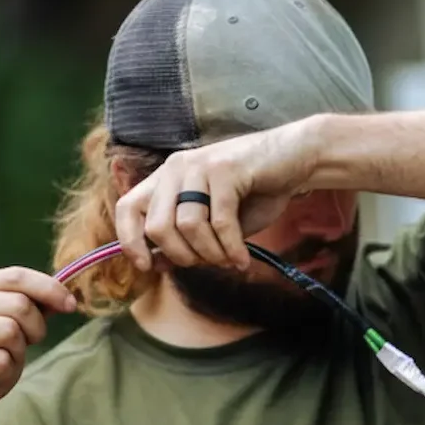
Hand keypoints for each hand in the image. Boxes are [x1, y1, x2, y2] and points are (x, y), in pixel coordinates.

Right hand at [0, 267, 75, 424]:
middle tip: (19, 350)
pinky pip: (0, 361)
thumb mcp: (12, 332)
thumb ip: (33, 309)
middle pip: (19, 304)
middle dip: (34, 330)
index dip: (48, 288)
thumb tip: (66, 296)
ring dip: (17, 356)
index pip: (15, 276)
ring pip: (10, 332)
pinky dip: (5, 377)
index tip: (71, 305)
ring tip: (0, 367)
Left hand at [113, 118, 323, 273]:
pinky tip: (243, 259)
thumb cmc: (256, 192)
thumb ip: (185, 238)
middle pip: (158, 227)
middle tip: (209, 262)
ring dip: (211, 254)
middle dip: (182, 256)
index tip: (148, 266)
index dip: (130, 241)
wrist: (295, 157)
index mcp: (167, 178)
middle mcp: (176, 168)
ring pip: (188, 226)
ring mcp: (199, 166)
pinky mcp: (225, 170)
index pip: (128, 208)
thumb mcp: (215, 221)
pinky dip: (232, 249)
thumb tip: (156, 264)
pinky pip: (220, 223)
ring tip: (229, 259)